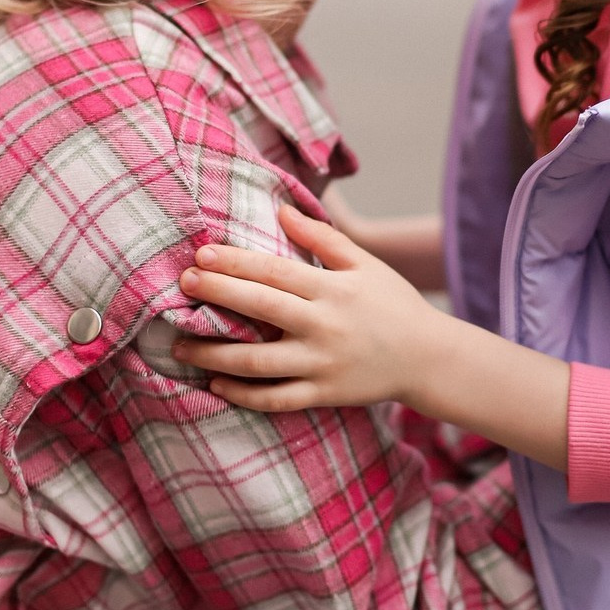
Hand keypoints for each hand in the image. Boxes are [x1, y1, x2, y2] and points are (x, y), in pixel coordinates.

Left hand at [174, 203, 447, 411]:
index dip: (235, 262)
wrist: (428, 357)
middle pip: (259, 308)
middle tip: (182, 284)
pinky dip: (241, 394)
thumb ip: (323, 238)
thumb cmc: (394, 303)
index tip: (201, 254)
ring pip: (257, 361)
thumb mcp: (365, 264)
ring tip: (180, 345)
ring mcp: (322, 364)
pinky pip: (274, 398)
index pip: (274, 271)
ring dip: (213, 353)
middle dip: (216, 294)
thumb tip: (282, 210)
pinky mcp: (323, 395)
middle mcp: (324, 326)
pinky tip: (215, 383)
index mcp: (333, 289)